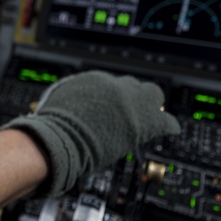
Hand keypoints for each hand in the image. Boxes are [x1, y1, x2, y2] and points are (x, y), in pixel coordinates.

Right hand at [1, 70, 180, 195]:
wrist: (58, 140)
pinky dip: (167, 126)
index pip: (113, 84)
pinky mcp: (144, 121)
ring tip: (153, 117)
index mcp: (93, 80)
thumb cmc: (51, 129)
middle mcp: (114, 86)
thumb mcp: (57, 103)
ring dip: (152, 107)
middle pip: (135, 85)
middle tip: (135, 110)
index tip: (115, 107)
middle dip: (136, 97)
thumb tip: (68, 104)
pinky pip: (167, 121)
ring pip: (153, 96)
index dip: (116, 98)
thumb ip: (69, 99)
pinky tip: (168, 130)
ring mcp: (130, 102)